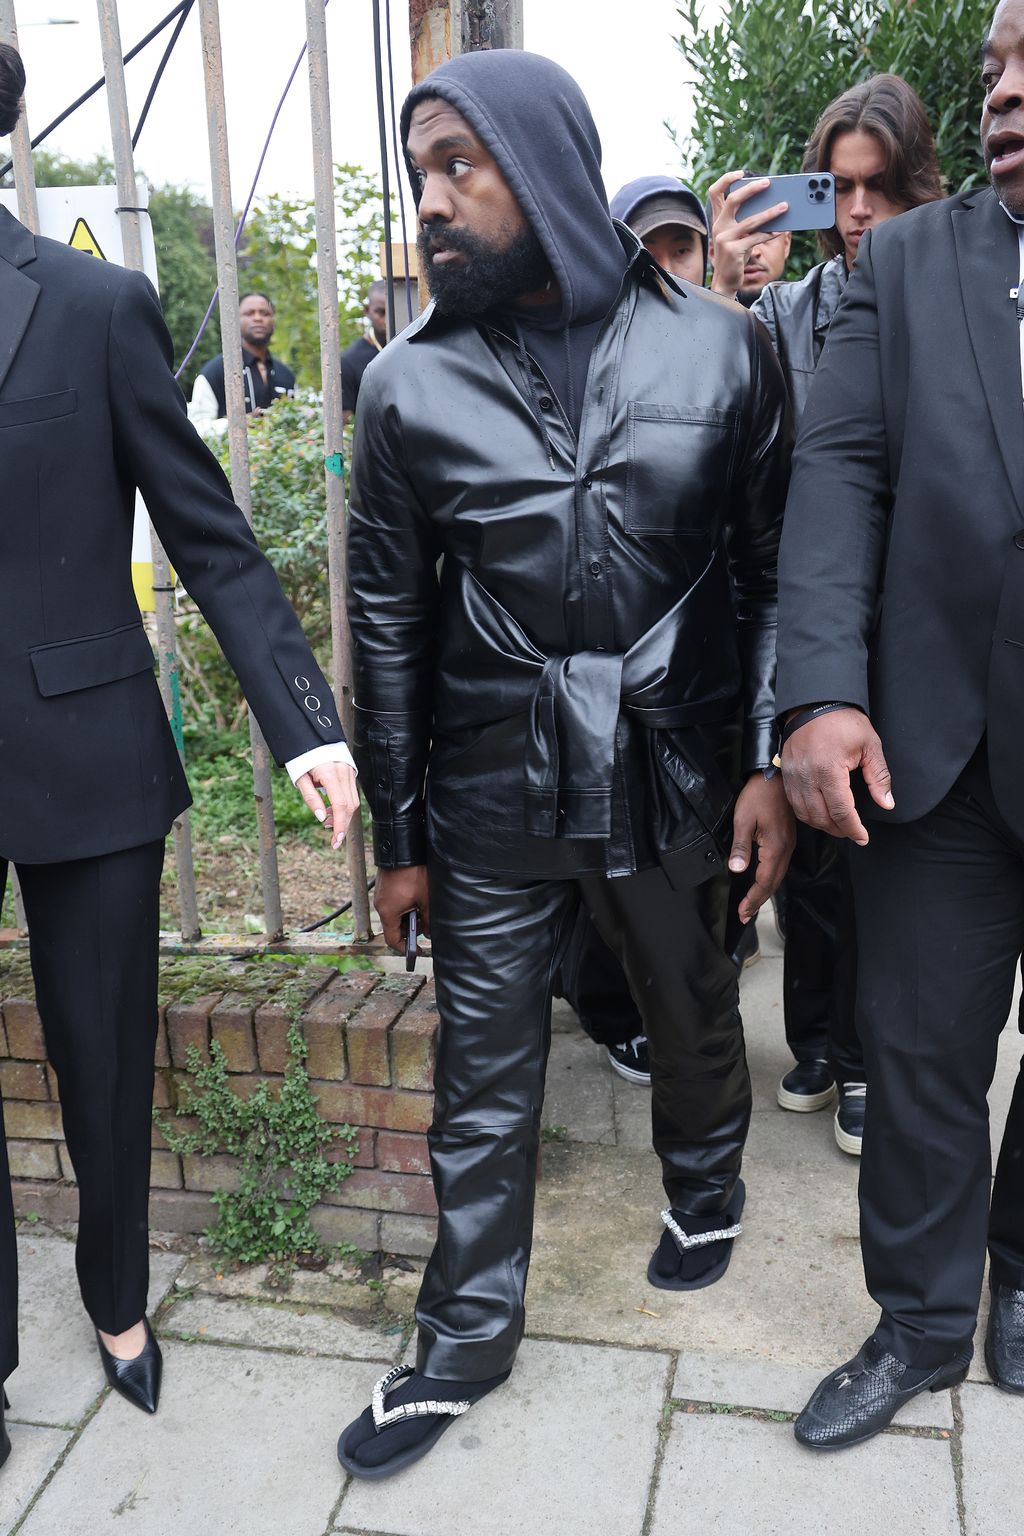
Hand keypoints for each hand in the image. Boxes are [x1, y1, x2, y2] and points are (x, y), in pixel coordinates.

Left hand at [294, 761, 358, 850]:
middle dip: (343, 824)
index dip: (340, 824)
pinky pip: (352, 794)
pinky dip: (344, 806)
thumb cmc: (302, 759)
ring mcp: (349, 772)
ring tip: (328, 821)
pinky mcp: (351, 773)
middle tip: (333, 838)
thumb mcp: (300, 780)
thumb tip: (322, 818)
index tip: (337, 840)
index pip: (340, 804)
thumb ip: (311, 799)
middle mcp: (344, 772)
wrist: (310, 738)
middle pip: (349, 806)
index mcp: (330, 774)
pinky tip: (332, 810)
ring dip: (343, 816)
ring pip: (353, 802)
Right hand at [375, 865, 430, 951]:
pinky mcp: (384, 888)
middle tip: (425, 924)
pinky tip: (416, 899)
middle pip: (394, 927)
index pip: (392, 939)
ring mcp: (381, 896)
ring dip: (408, 917)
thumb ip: (428, 920)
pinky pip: (393, 904)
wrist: (402, 850)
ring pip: (395, 915)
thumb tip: (430, 933)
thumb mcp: (425, 900)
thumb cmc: (413, 874)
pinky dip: (404, 907)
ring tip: (422, 909)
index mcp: (388, 912)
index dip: (404, 947)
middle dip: (410, 929)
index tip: (416, 949)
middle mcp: (381, 906)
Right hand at [707, 170, 787, 297]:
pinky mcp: (734, 251)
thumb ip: (745, 221)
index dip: (726, 179)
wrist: (726, 281)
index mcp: (718, 220)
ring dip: (770, 212)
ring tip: (785, 206)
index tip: (741, 173)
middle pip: (733, 200)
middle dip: (751, 189)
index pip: (714, 192)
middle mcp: (719, 226)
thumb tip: (769, 205)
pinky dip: (770, 234)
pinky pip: (756, 238)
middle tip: (768, 183)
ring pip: (751, 220)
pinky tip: (781, 230)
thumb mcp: (737, 235)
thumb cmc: (736, 256)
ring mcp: (725, 238)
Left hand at [729, 772, 795, 923]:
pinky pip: (780, 866)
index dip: (753, 898)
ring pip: (778, 876)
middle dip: (759, 901)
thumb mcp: (743, 819)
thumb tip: (737, 870)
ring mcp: (788, 844)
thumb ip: (741, 847)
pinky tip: (762, 883)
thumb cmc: (758, 795)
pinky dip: (770, 879)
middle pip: (773, 883)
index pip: (764, 881)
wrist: (774, 776)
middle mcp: (786, 849)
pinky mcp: (786, 839)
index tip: (742, 912)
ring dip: (765, 892)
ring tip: (752, 905)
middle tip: (745, 915)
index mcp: (776, 847)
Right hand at [781, 708, 894, 843]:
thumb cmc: (842, 721)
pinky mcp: (786, 775)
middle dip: (840, 830)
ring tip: (838, 825)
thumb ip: (879, 777)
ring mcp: (794, 776)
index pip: (842, 811)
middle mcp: (807, 776)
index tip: (863, 837)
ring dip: (823, 825)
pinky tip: (821, 813)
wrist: (814, 704)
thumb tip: (887, 803)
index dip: (854, 829)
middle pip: (822, 818)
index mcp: (829, 769)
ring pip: (806, 814)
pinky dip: (808, 814)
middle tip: (853, 832)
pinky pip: (795, 804)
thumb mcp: (870, 745)